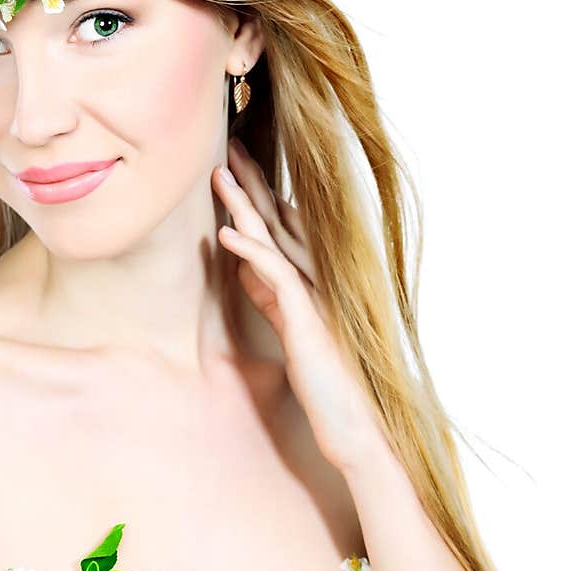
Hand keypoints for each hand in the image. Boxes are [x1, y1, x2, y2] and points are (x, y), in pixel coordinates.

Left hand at [212, 136, 383, 473]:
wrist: (353, 425)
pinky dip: (252, 252)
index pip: (283, 228)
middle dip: (252, 182)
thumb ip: (269, 297)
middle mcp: (319, 279)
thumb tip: (245, 270)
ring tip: (217, 174)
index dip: (258, 195)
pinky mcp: (308, 319)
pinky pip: (279, 276)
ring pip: (278, 238)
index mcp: (314, 280)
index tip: (233, 165)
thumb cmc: (325, 383)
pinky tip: (226, 235)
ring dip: (245, 205)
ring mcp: (316, 296)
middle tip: (226, 145)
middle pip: (280, 220)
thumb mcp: (289, 330)